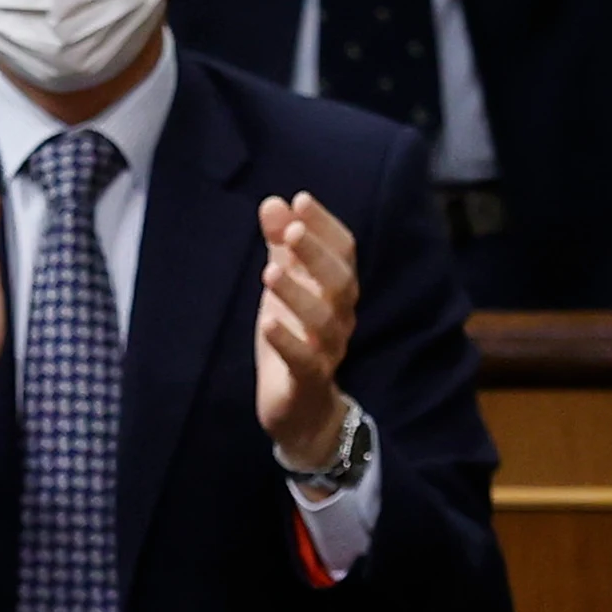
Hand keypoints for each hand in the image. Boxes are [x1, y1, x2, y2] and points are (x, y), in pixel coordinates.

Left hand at [254, 193, 358, 466]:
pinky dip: (287, 340)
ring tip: (269, 273)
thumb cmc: (294, 339)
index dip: (324, 226)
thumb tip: (274, 201)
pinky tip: (268, 321)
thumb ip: (281, 248)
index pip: (342, 252)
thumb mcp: (284, 289)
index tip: (300, 200)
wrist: (301, 410)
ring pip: (323, 320)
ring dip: (297, 294)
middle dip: (316, 255)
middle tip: (291, 233)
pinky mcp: (307, 382)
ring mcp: (327, 350)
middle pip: (340, 281)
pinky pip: (304, 360)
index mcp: (337, 291)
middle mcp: (340, 317)